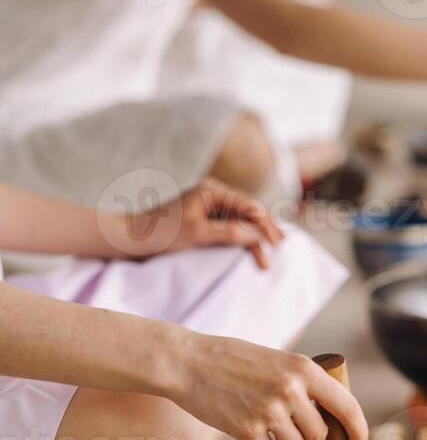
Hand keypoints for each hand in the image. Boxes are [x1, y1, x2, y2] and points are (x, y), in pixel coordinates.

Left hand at [113, 178, 283, 268]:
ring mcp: (208, 206)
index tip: (277, 245)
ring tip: (272, 249)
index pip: (249, 206)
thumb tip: (257, 235)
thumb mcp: (197, 234)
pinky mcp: (203, 220)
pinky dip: (242, 236)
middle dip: (266, 228)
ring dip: (256, 234)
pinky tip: (253, 246)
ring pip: (241, 219)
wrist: (130, 238)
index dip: (266, 225)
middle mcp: (212, 194)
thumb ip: (228, 232)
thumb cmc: (161, 234)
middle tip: (283, 246)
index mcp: (212, 190)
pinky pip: (229, 226)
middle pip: (248, 210)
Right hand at [175, 334, 368, 439]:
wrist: (188, 363)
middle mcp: (290, 390)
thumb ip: (301, 383)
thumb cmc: (231, 360)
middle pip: (321, 434)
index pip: (346, 406)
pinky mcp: (247, 430)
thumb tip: (326, 415)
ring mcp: (269, 411)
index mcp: (303, 369)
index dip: (358, 430)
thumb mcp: (275, 360)